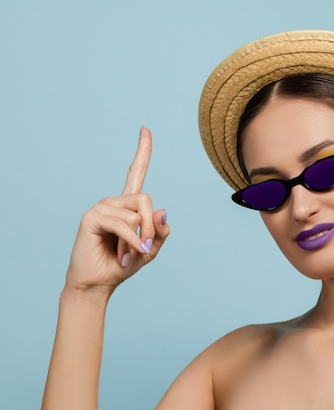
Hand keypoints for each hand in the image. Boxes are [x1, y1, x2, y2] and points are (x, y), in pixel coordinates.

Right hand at [65, 127, 169, 293]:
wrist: (99, 283)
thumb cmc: (122, 265)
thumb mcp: (151, 249)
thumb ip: (160, 231)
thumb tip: (162, 210)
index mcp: (128, 205)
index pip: (136, 172)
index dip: (142, 151)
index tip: (145, 129)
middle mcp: (115, 201)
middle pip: (146, 198)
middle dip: (150, 226)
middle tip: (145, 247)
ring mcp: (102, 207)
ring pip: (137, 212)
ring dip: (138, 238)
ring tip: (126, 253)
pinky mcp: (92, 216)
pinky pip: (124, 223)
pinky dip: (131, 241)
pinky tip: (124, 254)